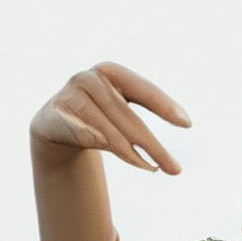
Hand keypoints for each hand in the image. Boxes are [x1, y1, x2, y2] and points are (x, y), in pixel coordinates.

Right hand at [31, 63, 190, 174]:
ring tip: (155, 169)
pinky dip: (113, 153)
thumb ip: (140, 113)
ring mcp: (72, 96)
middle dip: (154, 147)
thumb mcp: (118, 106)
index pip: (145, 91)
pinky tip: (132, 162)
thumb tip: (184, 122)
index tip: (187, 124)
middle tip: (176, 169)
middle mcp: (90, 79)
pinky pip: (92, 140)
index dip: (166, 107)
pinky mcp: (59, 116)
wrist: (53, 121)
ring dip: (135, 155)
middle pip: (130, 119)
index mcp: (111, 71)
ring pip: (112, 134)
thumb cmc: (97, 112)